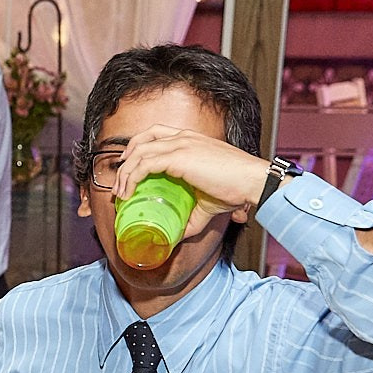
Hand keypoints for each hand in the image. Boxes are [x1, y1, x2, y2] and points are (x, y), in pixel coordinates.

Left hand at [111, 125, 265, 235]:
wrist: (253, 182)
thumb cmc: (236, 190)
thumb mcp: (206, 204)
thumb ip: (190, 219)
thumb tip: (176, 237)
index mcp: (190, 140)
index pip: (155, 135)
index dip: (137, 149)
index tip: (127, 170)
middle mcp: (183, 137)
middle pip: (142, 139)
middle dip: (126, 160)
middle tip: (119, 183)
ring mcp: (180, 144)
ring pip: (139, 151)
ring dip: (125, 172)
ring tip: (120, 192)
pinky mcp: (179, 156)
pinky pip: (144, 163)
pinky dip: (132, 178)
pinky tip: (128, 193)